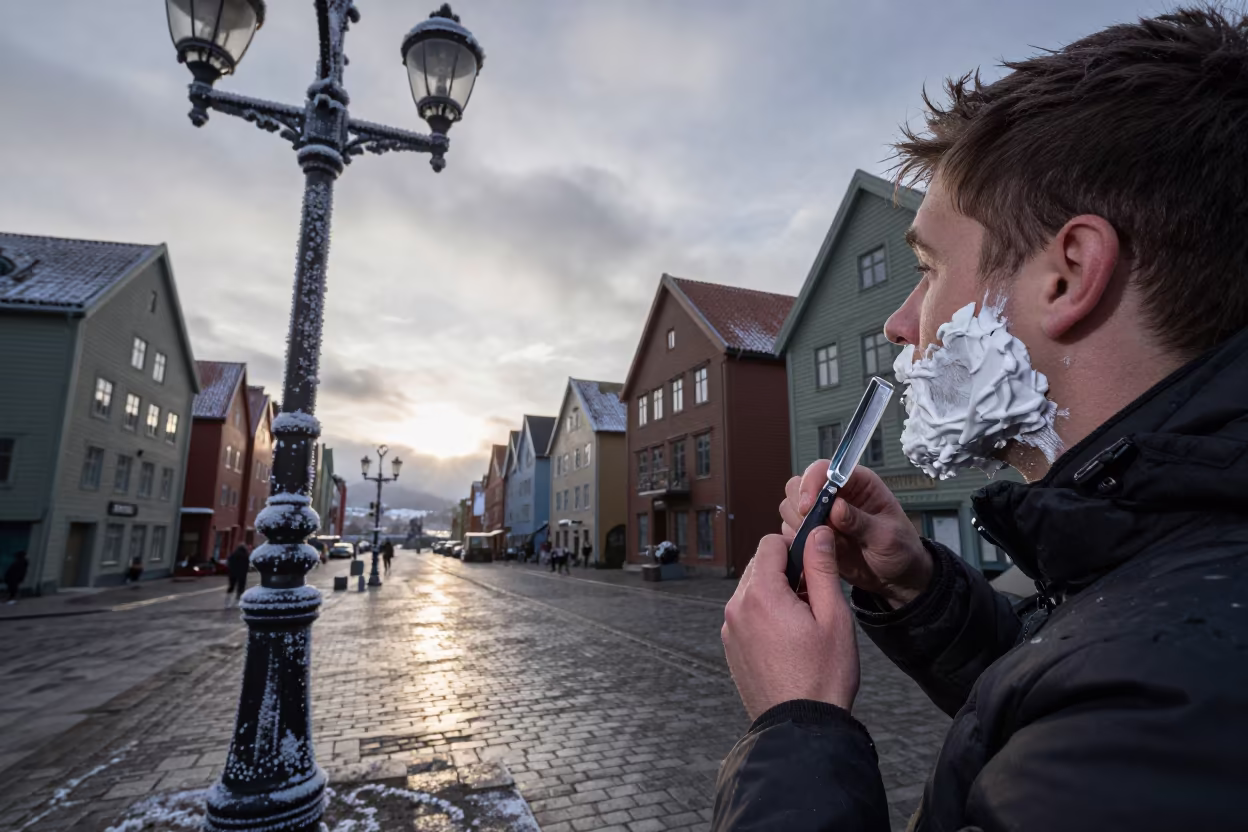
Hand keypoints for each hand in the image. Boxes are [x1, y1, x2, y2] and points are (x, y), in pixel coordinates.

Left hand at [722, 529, 858, 719]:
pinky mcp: (731, 646)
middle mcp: (737, 607)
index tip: (814, 564)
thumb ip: (822, 568)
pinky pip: (747, 614)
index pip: (770, 543)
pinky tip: (788, 639)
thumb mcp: (834, 616)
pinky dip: (765, 614)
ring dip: (776, 594)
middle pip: (760, 565)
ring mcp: (730, 628)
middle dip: (786, 572)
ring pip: (752, 590)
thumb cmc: (823, 674)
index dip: (795, 546)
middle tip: (814, 598)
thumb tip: (817, 532)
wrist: (800, 726)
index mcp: (761, 595)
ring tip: (803, 622)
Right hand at [780, 461, 931, 608]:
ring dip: (797, 524)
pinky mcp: (812, 534)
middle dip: (799, 506)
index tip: (808, 506)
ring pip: (789, 507)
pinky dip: (795, 540)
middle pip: (797, 485)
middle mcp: (834, 494)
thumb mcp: (886, 536)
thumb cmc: (899, 549)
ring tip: (820, 541)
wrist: (896, 578)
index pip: (824, 470)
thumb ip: (861, 521)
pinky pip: (790, 531)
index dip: (811, 483)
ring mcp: (821, 514)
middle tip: (812, 527)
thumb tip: (836, 507)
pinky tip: (814, 551)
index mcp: (857, 483)